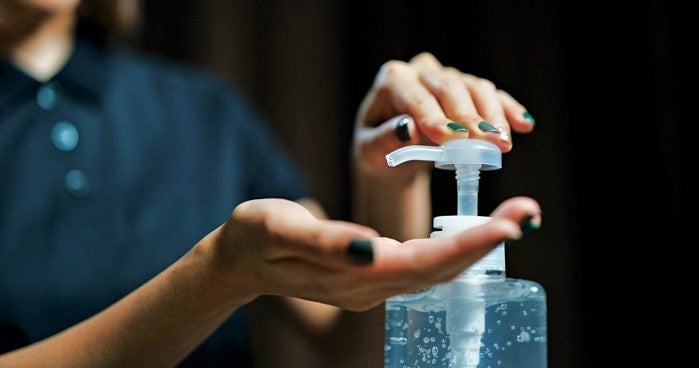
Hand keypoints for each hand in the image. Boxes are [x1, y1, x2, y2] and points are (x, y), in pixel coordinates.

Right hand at [209, 196, 539, 310]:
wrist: (238, 261)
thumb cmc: (254, 237)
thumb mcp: (277, 229)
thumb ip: (324, 240)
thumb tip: (373, 246)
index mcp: (352, 275)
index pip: (421, 264)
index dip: (466, 246)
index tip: (507, 225)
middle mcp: (370, 286)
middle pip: (440, 270)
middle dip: (487, 243)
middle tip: (529, 213)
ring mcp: (372, 284)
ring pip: (436, 270)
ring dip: (478, 246)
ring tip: (515, 218)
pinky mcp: (372, 274)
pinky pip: (423, 266)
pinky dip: (454, 249)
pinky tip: (476, 234)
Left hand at [354, 52, 534, 177]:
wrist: (389, 149)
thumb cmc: (376, 148)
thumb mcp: (369, 150)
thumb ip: (385, 139)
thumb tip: (408, 128)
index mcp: (394, 80)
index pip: (417, 97)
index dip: (435, 118)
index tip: (452, 140)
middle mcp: (421, 71)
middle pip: (450, 88)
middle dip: (469, 118)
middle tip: (486, 143)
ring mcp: (447, 76)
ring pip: (475, 88)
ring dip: (493, 116)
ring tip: (503, 143)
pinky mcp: (468, 89)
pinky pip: (492, 95)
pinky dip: (508, 110)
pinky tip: (524, 125)